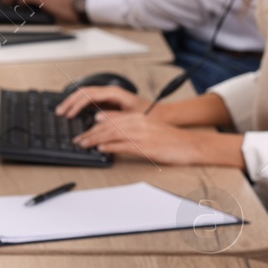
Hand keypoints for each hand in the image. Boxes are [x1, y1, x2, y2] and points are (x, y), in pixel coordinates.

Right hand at [55, 85, 147, 117]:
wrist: (160, 114)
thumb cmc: (149, 114)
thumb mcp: (131, 117)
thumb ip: (114, 117)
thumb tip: (96, 118)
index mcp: (114, 93)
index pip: (89, 95)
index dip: (76, 104)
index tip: (69, 114)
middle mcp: (110, 92)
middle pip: (83, 92)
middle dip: (70, 102)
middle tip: (59, 112)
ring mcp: (108, 96)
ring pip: (85, 95)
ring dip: (72, 102)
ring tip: (63, 111)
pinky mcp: (109, 102)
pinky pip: (90, 100)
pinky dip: (79, 106)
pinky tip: (74, 113)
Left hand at [73, 111, 233, 164]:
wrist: (189, 145)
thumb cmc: (169, 138)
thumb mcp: (147, 126)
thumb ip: (126, 123)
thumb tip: (103, 120)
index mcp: (138, 117)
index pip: (110, 120)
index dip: (93, 127)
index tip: (83, 133)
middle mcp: (138, 123)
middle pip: (108, 127)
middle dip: (90, 134)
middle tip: (78, 140)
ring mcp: (142, 134)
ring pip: (112, 135)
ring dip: (95, 140)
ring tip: (84, 145)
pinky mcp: (146, 146)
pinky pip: (124, 146)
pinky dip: (111, 147)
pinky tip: (101, 150)